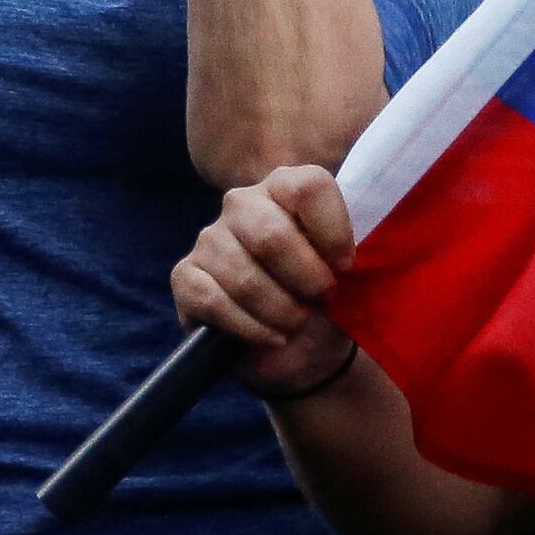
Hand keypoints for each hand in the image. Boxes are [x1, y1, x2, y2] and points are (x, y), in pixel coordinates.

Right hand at [169, 163, 362, 400]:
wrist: (303, 347)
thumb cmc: (326, 299)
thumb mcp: (349, 272)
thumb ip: (348, 251)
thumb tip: (345, 259)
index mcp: (285, 187)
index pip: (308, 187)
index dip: (333, 233)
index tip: (345, 268)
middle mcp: (242, 203)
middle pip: (271, 236)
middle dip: (305, 280)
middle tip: (321, 300)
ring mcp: (209, 239)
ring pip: (244, 277)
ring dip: (281, 312)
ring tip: (296, 322)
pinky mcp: (186, 277)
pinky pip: (214, 302)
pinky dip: (251, 328)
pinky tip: (270, 336)